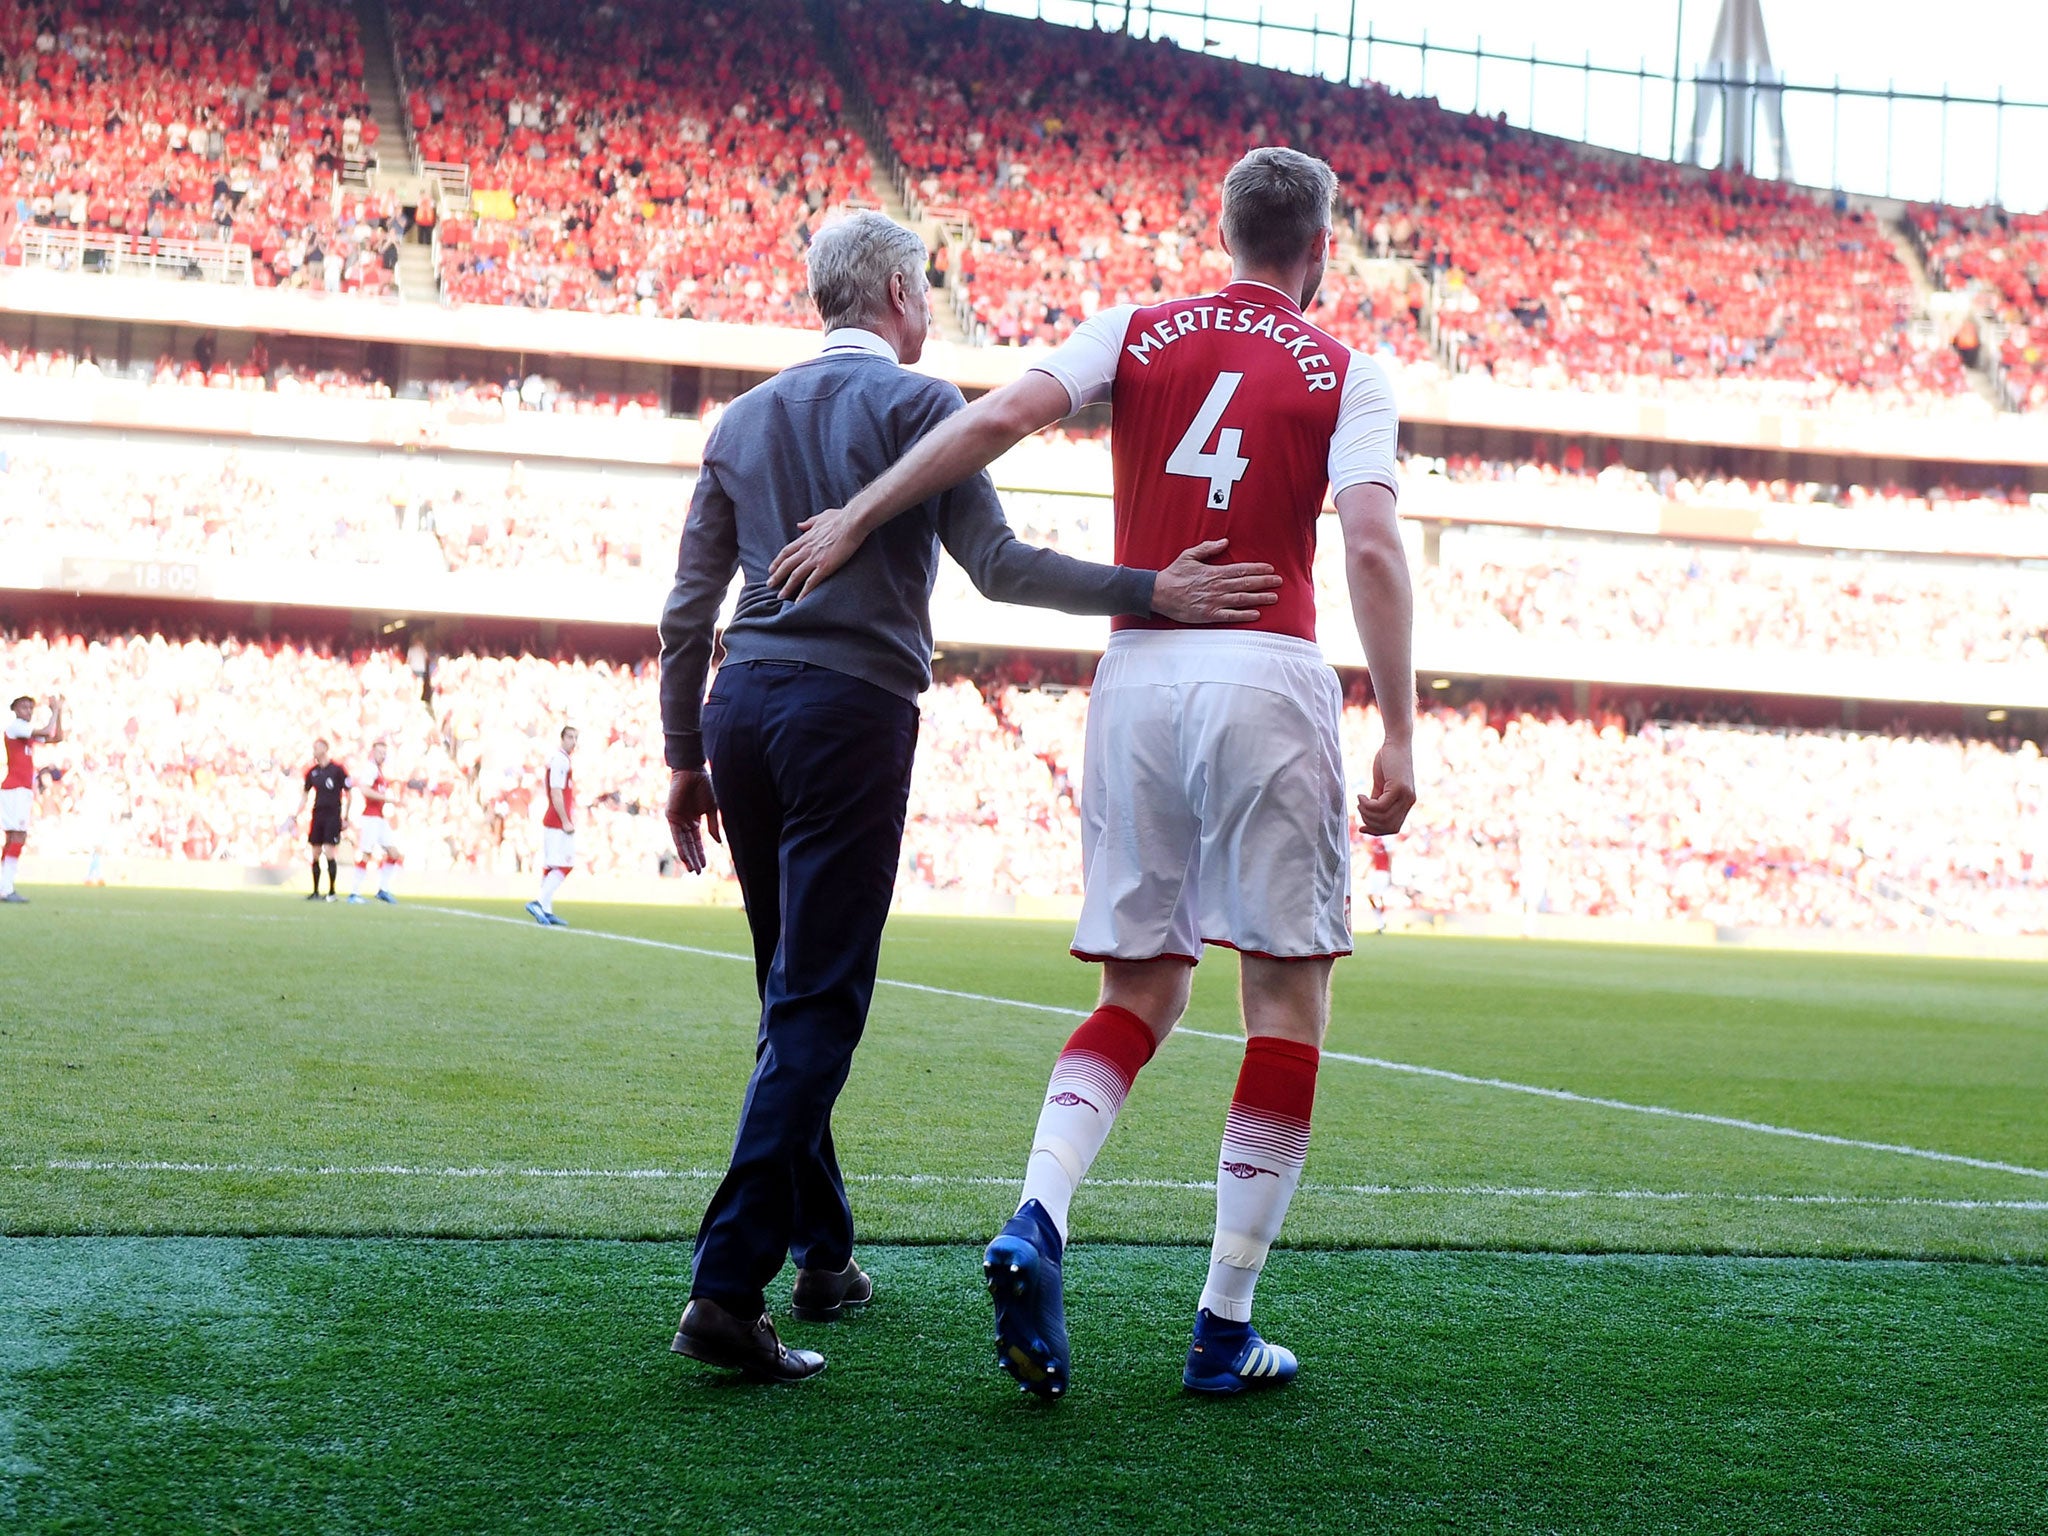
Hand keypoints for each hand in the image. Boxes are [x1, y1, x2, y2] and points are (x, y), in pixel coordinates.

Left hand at [666, 769, 721, 873]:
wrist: (692, 771)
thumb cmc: (704, 786)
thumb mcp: (712, 808)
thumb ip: (713, 825)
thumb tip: (718, 842)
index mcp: (695, 820)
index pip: (697, 842)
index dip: (700, 854)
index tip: (704, 867)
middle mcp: (685, 823)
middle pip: (689, 845)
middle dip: (694, 859)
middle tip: (697, 873)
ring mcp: (677, 820)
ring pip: (683, 843)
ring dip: (687, 856)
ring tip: (692, 869)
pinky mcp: (671, 817)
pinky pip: (676, 835)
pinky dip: (681, 846)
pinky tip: (685, 857)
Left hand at [768, 506, 867, 600]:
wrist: (851, 522)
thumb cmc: (840, 518)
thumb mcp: (821, 517)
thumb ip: (809, 523)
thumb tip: (800, 525)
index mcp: (806, 538)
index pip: (786, 551)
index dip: (777, 561)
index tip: (771, 569)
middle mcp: (806, 549)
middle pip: (786, 565)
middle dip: (777, 576)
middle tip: (770, 585)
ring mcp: (814, 559)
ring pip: (795, 575)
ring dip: (787, 587)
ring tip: (780, 596)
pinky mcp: (824, 567)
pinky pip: (811, 583)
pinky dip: (804, 593)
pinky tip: (799, 601)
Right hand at [1150, 540, 1281, 623]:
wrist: (1159, 593)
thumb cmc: (1173, 574)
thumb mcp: (1189, 555)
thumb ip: (1208, 548)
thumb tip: (1225, 541)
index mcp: (1214, 572)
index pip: (1241, 569)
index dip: (1257, 569)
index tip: (1270, 569)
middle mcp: (1217, 586)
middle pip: (1246, 583)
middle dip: (1264, 582)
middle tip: (1279, 582)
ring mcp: (1214, 601)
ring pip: (1242, 599)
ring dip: (1259, 598)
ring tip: (1274, 598)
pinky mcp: (1209, 614)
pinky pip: (1230, 615)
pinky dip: (1244, 615)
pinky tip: (1256, 614)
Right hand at [1358, 741, 1414, 836]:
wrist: (1396, 742)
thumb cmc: (1387, 761)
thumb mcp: (1381, 785)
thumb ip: (1378, 800)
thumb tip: (1368, 816)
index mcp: (1406, 803)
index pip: (1393, 828)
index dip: (1376, 831)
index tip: (1361, 828)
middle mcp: (1409, 801)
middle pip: (1388, 826)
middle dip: (1369, 822)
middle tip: (1359, 808)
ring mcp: (1406, 796)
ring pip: (1383, 817)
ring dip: (1366, 812)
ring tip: (1359, 801)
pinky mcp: (1399, 788)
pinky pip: (1380, 806)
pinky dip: (1367, 804)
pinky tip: (1360, 795)